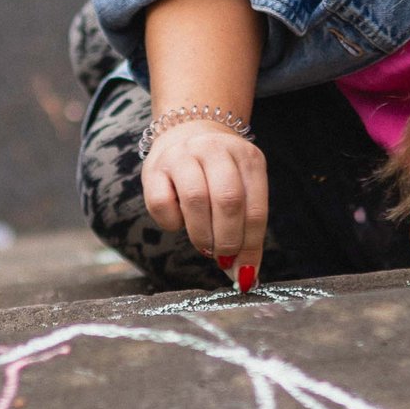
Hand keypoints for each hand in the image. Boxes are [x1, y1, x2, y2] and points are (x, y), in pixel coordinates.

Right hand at [143, 120, 267, 288]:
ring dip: (202, 235)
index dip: (251, 246)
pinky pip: (162, 203)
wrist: (186, 131)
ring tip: (206, 245)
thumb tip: (246, 277)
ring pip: (196, 200)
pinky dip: (172, 223)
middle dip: (227, 240)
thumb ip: (246, 230)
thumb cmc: (218, 173)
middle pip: (228, 201)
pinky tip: (179, 221)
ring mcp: (183, 155)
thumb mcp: (242, 190)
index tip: (246, 273)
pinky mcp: (154, 167)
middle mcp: (216, 150)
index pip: (255, 209)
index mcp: (247, 158)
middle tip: (223, 258)